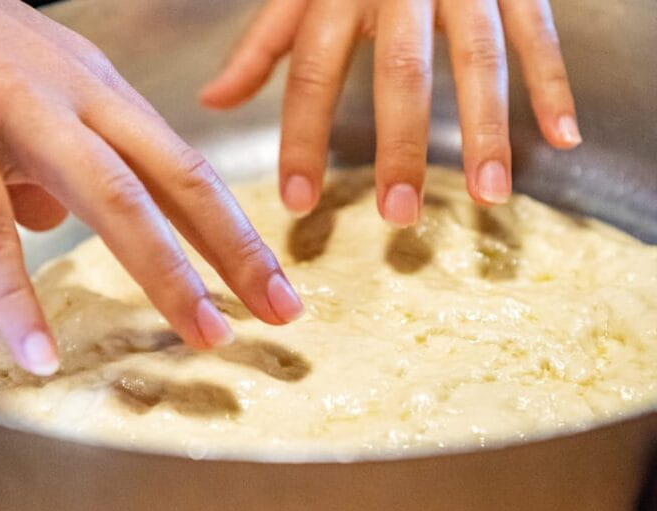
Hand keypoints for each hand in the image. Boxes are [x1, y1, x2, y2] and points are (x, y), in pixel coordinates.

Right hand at [0, 0, 302, 375]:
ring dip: (166, 272)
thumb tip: (50, 226)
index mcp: (98, 90)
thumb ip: (46, 163)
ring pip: (111, 198)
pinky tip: (38, 354)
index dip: (235, 228)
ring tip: (206, 334)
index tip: (274, 282)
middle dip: (237, 249)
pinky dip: (14, 295)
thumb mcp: (20, 99)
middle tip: (283, 310)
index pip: (185, 168)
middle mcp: (75, 93)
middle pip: (177, 178)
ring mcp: (16, 107)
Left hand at [200, 0, 580, 225]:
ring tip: (487, 194)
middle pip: (399, 71)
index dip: (301, 139)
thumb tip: (212, 100)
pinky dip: (554, 84)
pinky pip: (539, 30)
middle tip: (399, 217)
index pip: (310, 75)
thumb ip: (262, 47)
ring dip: (486, 127)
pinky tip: (563, 139)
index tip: (299, 203)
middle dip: (400, 145)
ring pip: (477, 56)